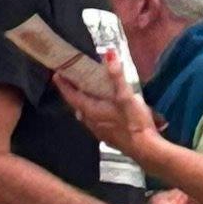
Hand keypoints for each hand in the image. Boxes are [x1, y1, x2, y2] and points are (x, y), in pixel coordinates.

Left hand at [55, 53, 158, 167]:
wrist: (146, 150)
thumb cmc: (134, 123)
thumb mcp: (126, 96)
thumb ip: (117, 76)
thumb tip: (108, 54)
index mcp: (92, 111)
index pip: (72, 97)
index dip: (64, 86)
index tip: (56, 75)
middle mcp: (92, 123)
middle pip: (77, 106)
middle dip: (73, 94)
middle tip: (72, 81)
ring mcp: (100, 132)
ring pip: (86, 115)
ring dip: (84, 104)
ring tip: (87, 93)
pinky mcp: (110, 138)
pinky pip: (96, 122)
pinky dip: (95, 113)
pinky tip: (104, 111)